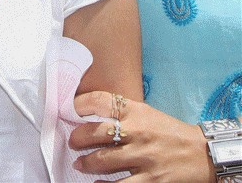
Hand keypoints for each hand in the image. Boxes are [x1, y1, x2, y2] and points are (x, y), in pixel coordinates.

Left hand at [70, 91, 215, 182]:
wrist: (205, 153)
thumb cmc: (170, 132)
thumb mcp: (147, 114)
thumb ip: (122, 114)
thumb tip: (88, 117)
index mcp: (137, 112)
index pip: (100, 100)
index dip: (79, 103)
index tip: (71, 109)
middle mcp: (138, 132)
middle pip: (95, 132)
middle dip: (77, 138)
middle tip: (73, 142)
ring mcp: (145, 157)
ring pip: (102, 161)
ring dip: (86, 163)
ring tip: (80, 164)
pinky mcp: (153, 181)